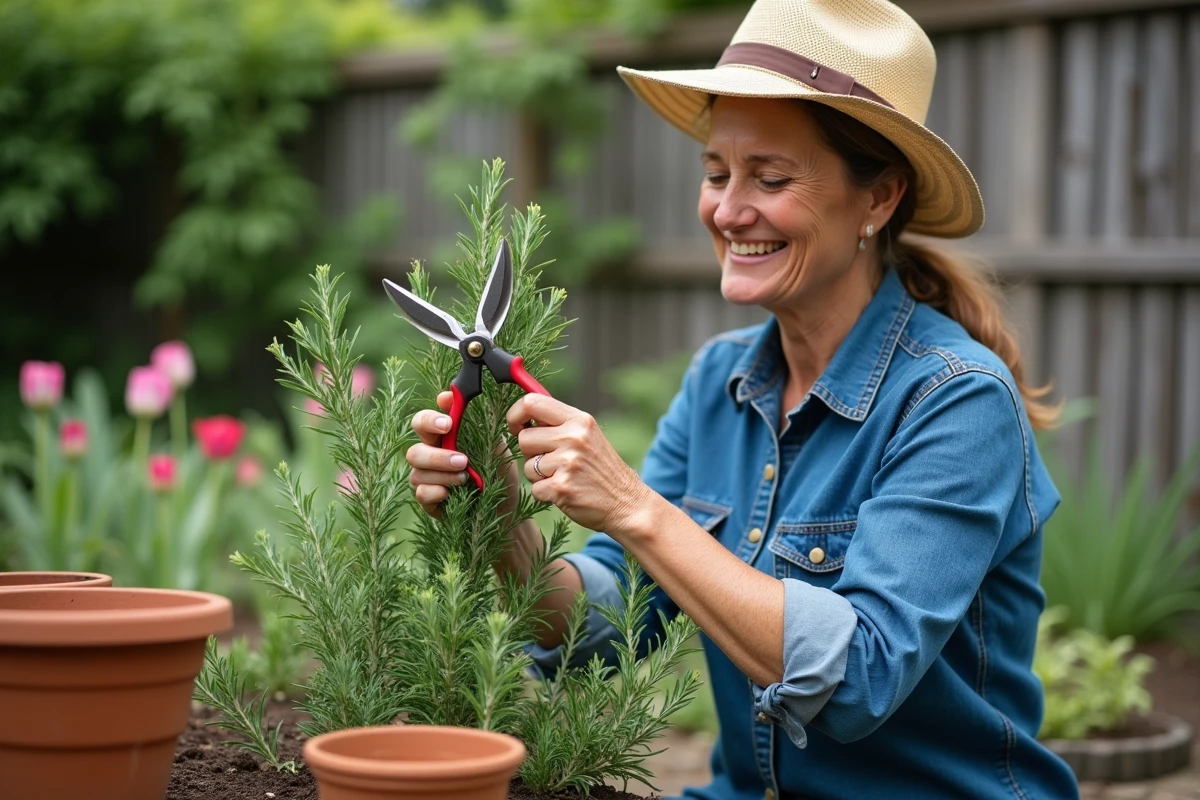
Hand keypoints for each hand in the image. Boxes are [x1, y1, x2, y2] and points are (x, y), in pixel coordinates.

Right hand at [406, 391, 520, 519]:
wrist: (506, 505)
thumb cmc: (498, 470)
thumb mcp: (492, 443)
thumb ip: (473, 420)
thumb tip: (447, 394)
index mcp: (441, 438)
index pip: (422, 422)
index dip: (429, 421)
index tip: (448, 425)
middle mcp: (428, 457)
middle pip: (413, 451)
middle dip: (437, 455)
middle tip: (463, 460)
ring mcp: (426, 480)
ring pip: (417, 473)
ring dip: (442, 474)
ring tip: (466, 478)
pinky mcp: (428, 501)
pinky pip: (421, 494)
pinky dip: (436, 492)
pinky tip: (451, 493)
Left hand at [507, 394, 649, 533]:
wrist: (626, 503)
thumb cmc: (601, 469)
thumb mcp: (588, 435)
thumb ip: (559, 423)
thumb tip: (522, 415)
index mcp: (578, 420)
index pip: (531, 403)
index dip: (515, 415)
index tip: (517, 427)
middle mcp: (573, 437)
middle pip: (524, 438)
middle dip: (531, 453)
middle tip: (552, 461)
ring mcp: (567, 462)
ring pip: (527, 466)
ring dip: (539, 476)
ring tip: (563, 477)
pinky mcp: (561, 487)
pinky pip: (534, 488)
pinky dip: (546, 494)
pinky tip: (566, 492)